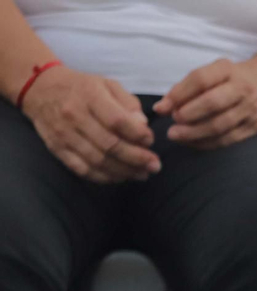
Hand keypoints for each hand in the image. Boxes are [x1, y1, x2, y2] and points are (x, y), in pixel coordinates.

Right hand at [19, 65, 159, 183]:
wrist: (41, 89)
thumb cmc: (82, 88)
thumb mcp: (107, 85)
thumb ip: (129, 103)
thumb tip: (143, 125)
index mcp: (89, 96)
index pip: (117, 121)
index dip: (138, 134)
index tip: (150, 140)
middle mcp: (74, 115)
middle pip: (110, 145)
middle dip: (137, 159)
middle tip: (155, 165)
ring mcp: (64, 134)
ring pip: (98, 161)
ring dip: (124, 171)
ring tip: (142, 174)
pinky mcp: (57, 148)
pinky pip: (83, 169)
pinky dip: (104, 177)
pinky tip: (120, 177)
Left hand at [153, 57, 256, 149]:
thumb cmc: (238, 78)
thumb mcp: (217, 72)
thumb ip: (189, 87)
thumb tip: (161, 108)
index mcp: (229, 70)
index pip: (201, 79)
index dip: (179, 94)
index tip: (163, 107)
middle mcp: (243, 88)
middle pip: (211, 103)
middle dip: (188, 115)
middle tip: (171, 124)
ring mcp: (252, 109)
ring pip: (220, 125)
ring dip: (195, 133)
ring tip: (176, 136)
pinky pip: (229, 138)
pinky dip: (208, 142)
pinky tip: (193, 143)